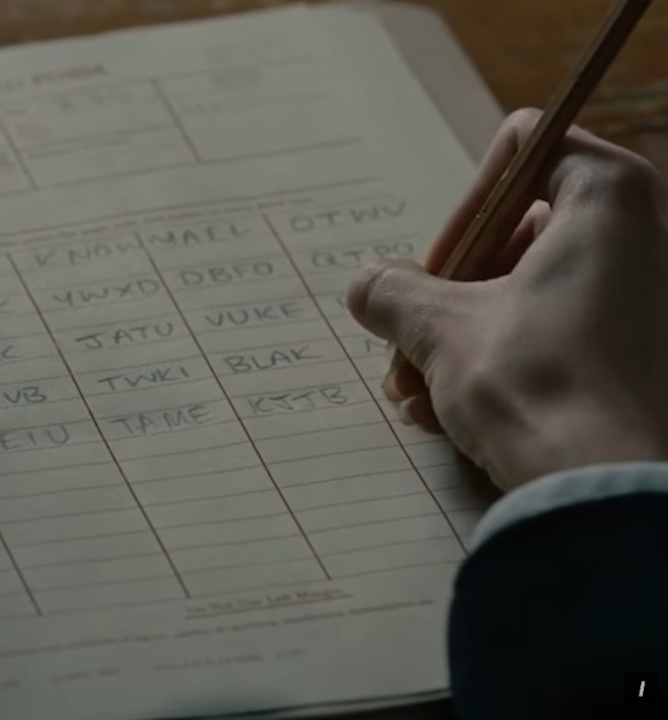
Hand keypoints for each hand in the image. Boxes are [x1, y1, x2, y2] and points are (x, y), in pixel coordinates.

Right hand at [346, 108, 667, 491]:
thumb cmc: (533, 382)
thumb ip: (392, 290)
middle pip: (523, 227)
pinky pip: (562, 330)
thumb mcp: (438, 325)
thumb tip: (369, 285)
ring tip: (417, 390)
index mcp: (610, 195)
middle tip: (412, 341)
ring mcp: (648, 297)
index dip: (467, 206)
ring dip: (462, 334)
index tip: (439, 270)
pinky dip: (504, 360)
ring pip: (533, 287)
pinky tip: (449, 412)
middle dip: (452, 290)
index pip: (523, 149)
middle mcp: (645, 234)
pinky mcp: (645, 350)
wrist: (602, 485)